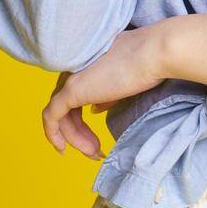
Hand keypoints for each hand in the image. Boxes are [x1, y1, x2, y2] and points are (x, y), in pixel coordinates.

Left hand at [42, 25, 171, 159]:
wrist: (154, 54)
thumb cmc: (147, 64)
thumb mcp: (122, 82)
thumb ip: (105, 96)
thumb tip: (94, 109)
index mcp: (84, 64)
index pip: (73, 98)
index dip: (80, 122)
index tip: (95, 140)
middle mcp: (73, 68)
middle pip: (66, 108)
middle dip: (79, 134)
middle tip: (97, 152)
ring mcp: (71, 78)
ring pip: (60, 115)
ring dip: (75, 139)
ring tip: (94, 153)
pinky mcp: (72, 89)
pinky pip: (52, 116)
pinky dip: (53, 134)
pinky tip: (61, 149)